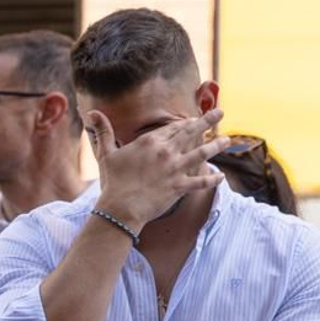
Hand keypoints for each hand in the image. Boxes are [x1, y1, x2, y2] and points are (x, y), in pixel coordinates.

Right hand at [89, 108, 229, 231]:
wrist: (120, 208)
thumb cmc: (112, 181)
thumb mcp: (106, 154)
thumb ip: (104, 132)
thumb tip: (92, 112)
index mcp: (150, 141)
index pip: (173, 127)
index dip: (185, 122)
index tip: (193, 119)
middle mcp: (167, 151)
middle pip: (192, 131)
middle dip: (208, 120)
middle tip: (220, 112)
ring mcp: (176, 169)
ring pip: (203, 152)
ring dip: (217, 145)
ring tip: (227, 140)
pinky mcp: (180, 186)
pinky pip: (202, 181)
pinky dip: (212, 179)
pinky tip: (221, 176)